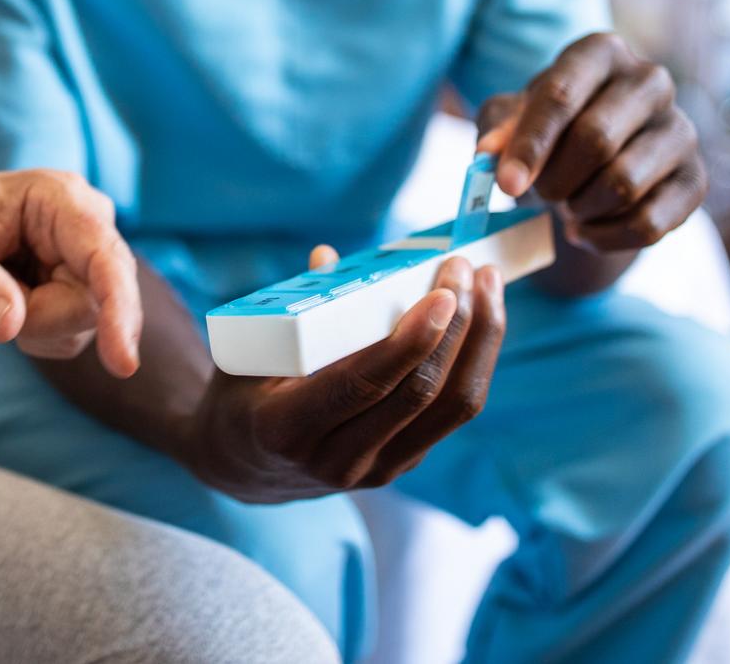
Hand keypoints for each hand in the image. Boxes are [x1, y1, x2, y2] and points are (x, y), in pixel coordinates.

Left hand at [0, 170, 141, 376]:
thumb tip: (9, 324)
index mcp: (58, 197)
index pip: (104, 257)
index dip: (118, 307)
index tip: (123, 363)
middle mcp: (85, 225)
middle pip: (95, 301)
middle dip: (42, 320)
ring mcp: (85, 260)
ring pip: (82, 324)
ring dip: (33, 328)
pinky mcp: (80, 289)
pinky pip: (71, 336)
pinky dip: (35, 335)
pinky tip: (7, 305)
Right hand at [185, 253, 504, 502]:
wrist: (243, 467)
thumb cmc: (241, 395)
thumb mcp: (247, 353)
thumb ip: (289, 309)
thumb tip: (329, 258)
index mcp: (289, 429)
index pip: (364, 384)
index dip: (409, 340)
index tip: (441, 292)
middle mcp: (338, 460)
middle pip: (420, 394)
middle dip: (455, 326)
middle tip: (464, 268)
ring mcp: (375, 470)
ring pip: (451, 408)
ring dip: (480, 342)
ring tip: (489, 286)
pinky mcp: (402, 463)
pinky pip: (450, 414)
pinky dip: (473, 363)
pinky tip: (480, 320)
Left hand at [478, 31, 705, 252]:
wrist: (592, 163)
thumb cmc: (547, 132)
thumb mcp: (511, 120)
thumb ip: (497, 130)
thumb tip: (489, 155)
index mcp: (601, 52)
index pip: (561, 96)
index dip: (530, 145)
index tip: (506, 185)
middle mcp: (650, 81)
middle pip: (596, 139)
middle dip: (555, 181)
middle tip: (539, 195)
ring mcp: (681, 128)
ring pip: (623, 183)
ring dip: (580, 208)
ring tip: (564, 207)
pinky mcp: (696, 178)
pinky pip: (650, 223)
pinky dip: (605, 238)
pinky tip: (583, 232)